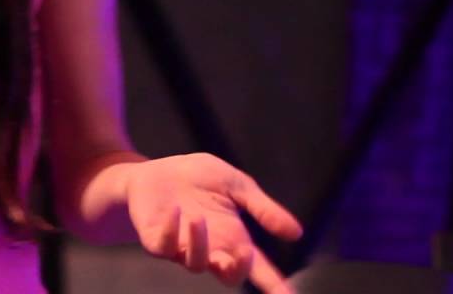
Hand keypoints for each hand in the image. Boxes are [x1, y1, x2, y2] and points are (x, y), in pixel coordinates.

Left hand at [123, 153, 302, 292]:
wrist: (155, 170)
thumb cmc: (197, 179)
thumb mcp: (236, 185)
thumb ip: (262, 209)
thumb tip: (296, 234)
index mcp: (234, 238)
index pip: (259, 268)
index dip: (274, 285)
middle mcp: (211, 249)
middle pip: (230, 277)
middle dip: (239, 270)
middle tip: (245, 252)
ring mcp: (181, 248)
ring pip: (196, 264)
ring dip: (200, 244)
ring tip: (198, 217)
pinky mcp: (155, 240)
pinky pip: (162, 246)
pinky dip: (170, 231)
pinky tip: (175, 210)